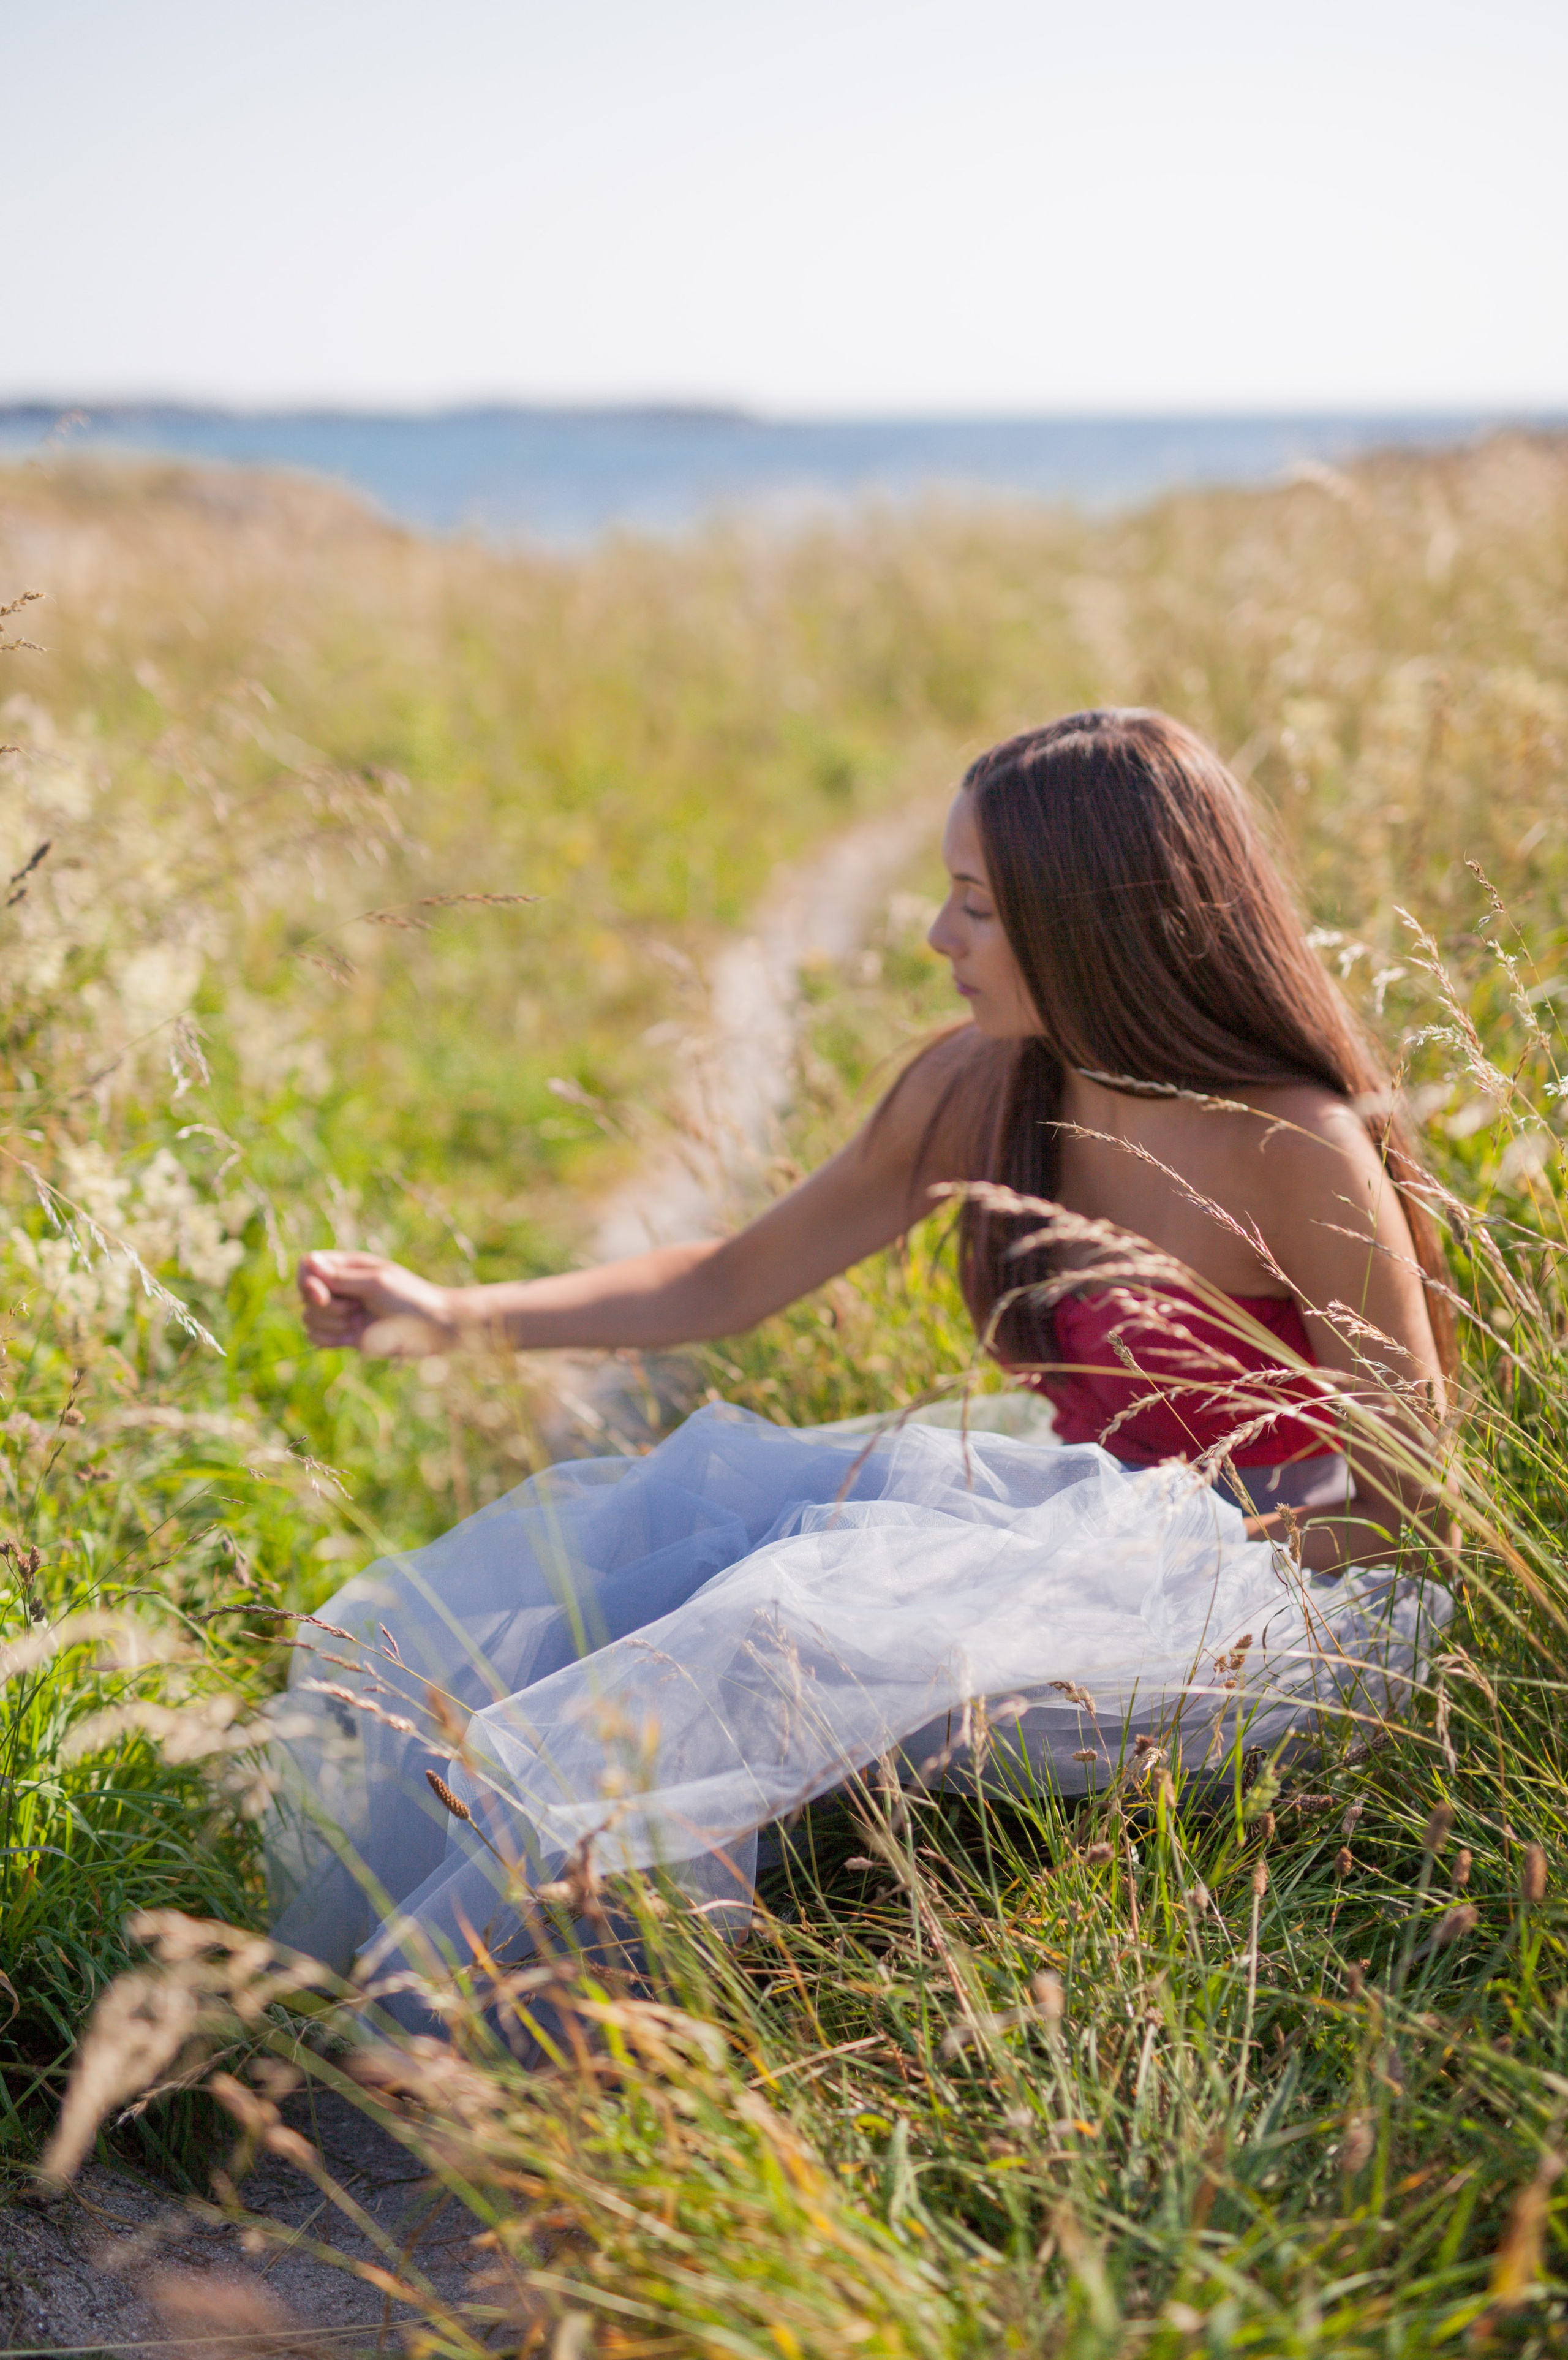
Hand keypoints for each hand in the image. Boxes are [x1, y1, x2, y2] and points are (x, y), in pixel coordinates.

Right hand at [296, 1251, 457, 1356]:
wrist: (432, 1329)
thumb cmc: (410, 1298)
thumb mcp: (376, 1283)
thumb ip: (341, 1277)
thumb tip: (308, 1261)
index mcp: (349, 1266)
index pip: (307, 1266)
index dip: (306, 1281)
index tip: (321, 1294)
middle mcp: (341, 1287)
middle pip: (304, 1294)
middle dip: (325, 1305)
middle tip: (355, 1308)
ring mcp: (341, 1312)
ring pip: (309, 1318)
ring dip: (331, 1323)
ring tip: (359, 1321)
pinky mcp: (344, 1335)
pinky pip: (316, 1338)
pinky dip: (329, 1339)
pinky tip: (351, 1337)